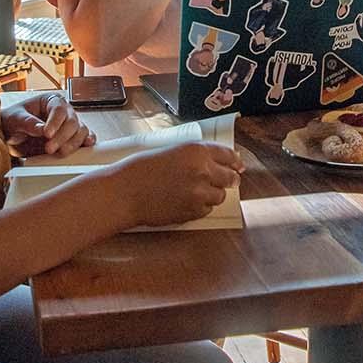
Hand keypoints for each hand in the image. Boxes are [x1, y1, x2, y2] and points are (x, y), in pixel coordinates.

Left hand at [2, 92, 95, 156]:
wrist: (12, 135)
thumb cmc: (14, 121)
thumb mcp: (15, 119)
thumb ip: (28, 123)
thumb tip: (41, 129)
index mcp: (51, 101)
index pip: (59, 109)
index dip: (55, 122)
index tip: (46, 134)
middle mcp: (64, 111)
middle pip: (72, 121)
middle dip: (62, 137)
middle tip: (49, 148)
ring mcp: (70, 125)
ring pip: (81, 131)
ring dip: (72, 143)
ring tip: (60, 153)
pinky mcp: (72, 138)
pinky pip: (85, 139)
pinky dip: (86, 143)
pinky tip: (83, 147)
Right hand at [102, 141, 244, 226]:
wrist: (125, 192)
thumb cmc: (141, 169)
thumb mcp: (171, 151)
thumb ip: (195, 156)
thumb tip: (216, 162)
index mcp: (196, 151)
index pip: (227, 155)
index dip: (235, 161)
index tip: (238, 165)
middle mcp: (202, 171)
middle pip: (230, 177)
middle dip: (230, 179)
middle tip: (229, 180)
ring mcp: (200, 193)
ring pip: (220, 196)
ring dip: (213, 193)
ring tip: (196, 191)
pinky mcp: (193, 211)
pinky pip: (207, 209)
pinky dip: (201, 206)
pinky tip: (186, 201)